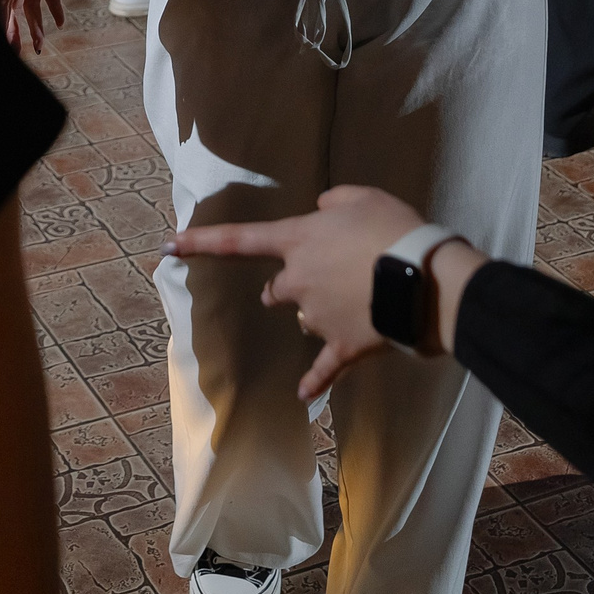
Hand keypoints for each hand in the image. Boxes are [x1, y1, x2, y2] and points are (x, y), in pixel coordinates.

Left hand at [169, 186, 483, 399]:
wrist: (425, 279)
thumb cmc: (395, 229)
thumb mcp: (365, 197)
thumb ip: (336, 201)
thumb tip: (323, 208)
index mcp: (299, 240)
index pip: (239, 240)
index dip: (200, 242)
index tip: (168, 246)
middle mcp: (298, 281)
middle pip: (276, 290)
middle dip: (289, 287)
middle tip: (323, 277)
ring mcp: (318, 318)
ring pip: (304, 320)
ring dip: (319, 314)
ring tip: (358, 303)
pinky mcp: (342, 348)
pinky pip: (322, 370)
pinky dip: (314, 382)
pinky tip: (305, 396)